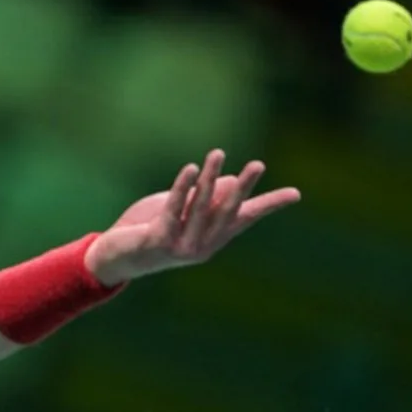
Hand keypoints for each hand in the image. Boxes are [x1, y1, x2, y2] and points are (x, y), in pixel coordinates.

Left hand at [85, 149, 300, 285]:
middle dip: (243, 188)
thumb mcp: (182, 213)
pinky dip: (182, 188)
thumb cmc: (150, 231)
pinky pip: (174, 209)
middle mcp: (202, 246)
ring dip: (211, 179)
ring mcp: (182, 246)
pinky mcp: (159, 241)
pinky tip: (191, 169)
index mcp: (212, 239)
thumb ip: (204, 200)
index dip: (269, 204)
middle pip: (228, 212)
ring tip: (217, 153)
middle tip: (258, 164)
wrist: (115, 257)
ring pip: (200, 208)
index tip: (296, 193)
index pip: (245, 217)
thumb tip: (232, 182)